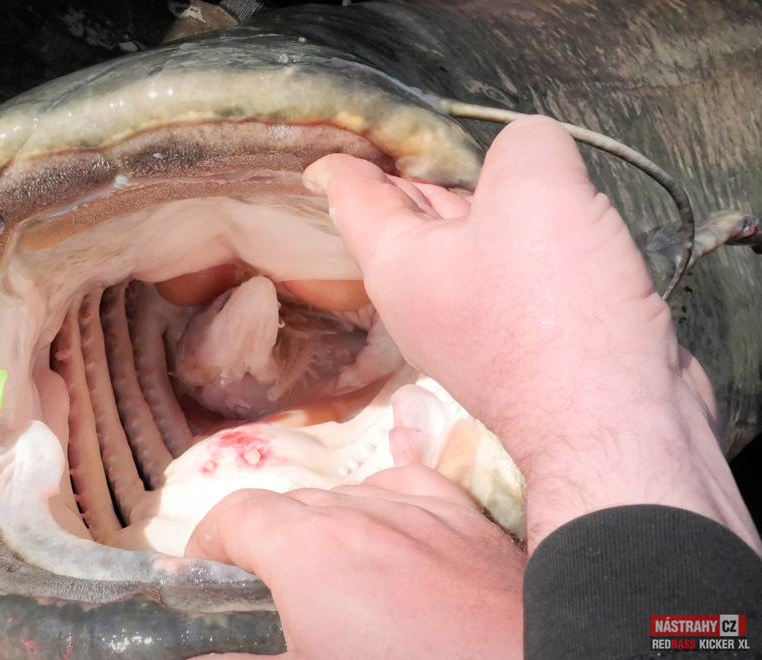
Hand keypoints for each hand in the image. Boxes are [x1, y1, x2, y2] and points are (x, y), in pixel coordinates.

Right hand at [186, 466, 525, 659]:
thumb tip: (198, 656)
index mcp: (309, 547)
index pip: (233, 516)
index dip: (207, 547)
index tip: (204, 581)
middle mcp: (361, 510)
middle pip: (287, 504)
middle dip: (263, 544)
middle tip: (264, 599)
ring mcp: (422, 510)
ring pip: (347, 494)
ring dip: (322, 527)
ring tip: (327, 580)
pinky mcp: (470, 521)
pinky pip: (410, 488)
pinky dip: (386, 505)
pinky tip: (389, 534)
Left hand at [303, 116, 758, 551]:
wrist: (611, 423)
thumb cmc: (552, 306)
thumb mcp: (535, 189)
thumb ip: (524, 145)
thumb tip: (530, 154)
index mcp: (397, 262)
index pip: (355, 197)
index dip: (343, 165)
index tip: (323, 156)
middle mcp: (420, 299)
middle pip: (409, 220)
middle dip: (417, 181)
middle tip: (423, 147)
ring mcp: (466, 330)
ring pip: (463, 249)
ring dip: (481, 214)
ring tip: (501, 179)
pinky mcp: (515, 350)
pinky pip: (506, 280)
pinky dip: (520, 250)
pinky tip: (551, 234)